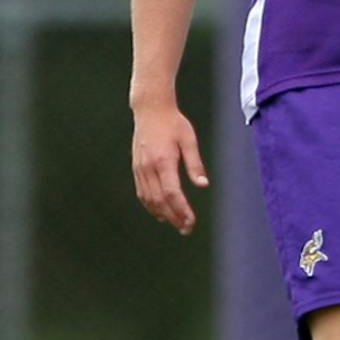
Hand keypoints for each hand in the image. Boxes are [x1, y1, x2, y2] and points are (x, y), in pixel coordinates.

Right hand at [131, 103, 208, 234]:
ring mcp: (140, 168)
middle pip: (160, 201)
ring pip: (149, 199)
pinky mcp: (136, 168)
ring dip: (162, 214)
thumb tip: (203, 184)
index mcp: (163, 161)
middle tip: (186, 229)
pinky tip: (160, 212)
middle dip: (174, 217)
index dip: (181, 210)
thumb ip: (195, 164)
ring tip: (176, 224)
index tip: (191, 221)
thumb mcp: (189, 140)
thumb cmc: (173, 123)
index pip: (172, 193)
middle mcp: (149, 167)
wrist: (150, 110)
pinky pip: (142, 192)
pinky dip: (151, 205)